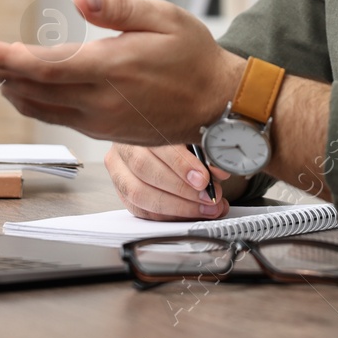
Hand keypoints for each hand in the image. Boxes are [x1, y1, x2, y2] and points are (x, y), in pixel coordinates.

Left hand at [0, 0, 245, 143]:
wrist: (218, 105)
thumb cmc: (194, 56)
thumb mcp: (165, 18)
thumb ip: (120, 8)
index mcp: (110, 69)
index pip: (41, 66)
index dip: (1, 57)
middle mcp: (97, 101)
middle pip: (28, 88)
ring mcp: (97, 121)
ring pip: (36, 107)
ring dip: (7, 83)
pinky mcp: (101, 132)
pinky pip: (53, 116)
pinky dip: (30, 97)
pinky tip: (21, 81)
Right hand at [105, 143, 232, 220]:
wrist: (165, 140)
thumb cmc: (182, 135)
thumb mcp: (197, 135)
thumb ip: (207, 149)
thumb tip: (218, 170)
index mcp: (142, 122)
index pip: (157, 142)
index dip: (181, 164)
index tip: (204, 179)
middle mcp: (125, 144)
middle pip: (144, 168)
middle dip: (181, 189)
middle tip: (208, 197)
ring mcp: (118, 168)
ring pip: (138, 192)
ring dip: (176, 207)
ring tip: (203, 209)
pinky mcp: (121, 190)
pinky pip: (139, 208)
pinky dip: (166, 215)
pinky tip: (187, 214)